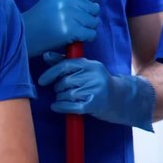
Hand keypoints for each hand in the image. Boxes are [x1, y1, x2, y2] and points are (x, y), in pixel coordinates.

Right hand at [21, 0, 104, 56]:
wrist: (24, 35)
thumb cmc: (41, 17)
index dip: (90, 1)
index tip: (81, 6)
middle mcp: (69, 2)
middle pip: (96, 8)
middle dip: (88, 16)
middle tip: (72, 20)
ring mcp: (71, 16)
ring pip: (95, 22)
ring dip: (86, 28)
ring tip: (71, 28)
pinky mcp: (71, 31)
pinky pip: (92, 34)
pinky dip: (85, 38)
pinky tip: (74, 36)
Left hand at [39, 55, 154, 129]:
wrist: (120, 99)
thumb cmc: (98, 83)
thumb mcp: (85, 70)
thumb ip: (65, 62)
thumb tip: (45, 56)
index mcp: (92, 65)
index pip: (66, 65)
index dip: (51, 73)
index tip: (42, 81)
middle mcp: (95, 76)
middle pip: (65, 82)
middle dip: (58, 88)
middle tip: (61, 90)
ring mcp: (96, 91)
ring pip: (66, 94)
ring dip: (60, 98)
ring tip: (64, 98)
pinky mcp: (94, 105)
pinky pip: (70, 106)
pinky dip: (60, 107)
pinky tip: (56, 107)